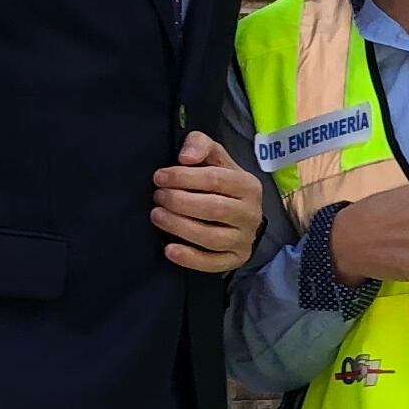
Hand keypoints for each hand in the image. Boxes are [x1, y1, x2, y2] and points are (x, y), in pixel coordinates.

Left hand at [153, 131, 264, 275]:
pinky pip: (213, 263)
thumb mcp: (214, 157)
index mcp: (248, 185)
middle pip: (213, 209)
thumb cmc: (221, 182)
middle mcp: (251, 214)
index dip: (183, 178)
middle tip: (157, 197)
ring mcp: (245, 239)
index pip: (215, 180)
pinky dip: (190, 258)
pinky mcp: (236, 259)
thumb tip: (185, 157)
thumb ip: (200, 144)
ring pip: (211, 237)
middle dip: (179, 202)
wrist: (240, 212)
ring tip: (157, 216)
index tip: (159, 177)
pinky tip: (169, 250)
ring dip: (179, 227)